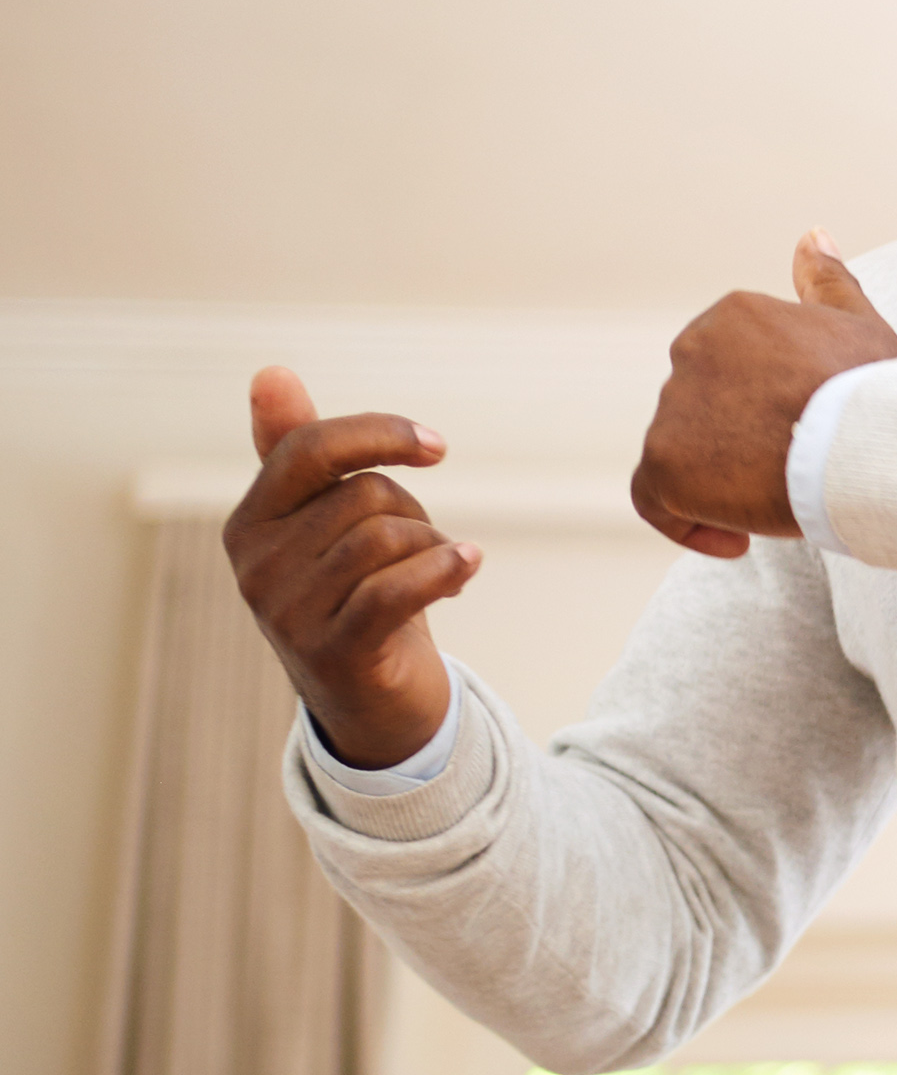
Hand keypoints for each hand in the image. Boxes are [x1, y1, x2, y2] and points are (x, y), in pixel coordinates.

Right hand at [225, 367, 479, 767]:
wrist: (372, 702)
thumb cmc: (354, 595)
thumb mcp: (325, 523)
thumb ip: (301, 452)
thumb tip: (271, 372)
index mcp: (249, 521)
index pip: (310, 447)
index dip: (380, 433)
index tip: (436, 446)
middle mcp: (255, 564)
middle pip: (365, 494)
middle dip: (415, 512)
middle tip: (424, 549)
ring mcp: (287, 612)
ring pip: (387, 537)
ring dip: (433, 549)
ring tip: (435, 574)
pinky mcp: (332, 653)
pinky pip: (395, 589)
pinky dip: (443, 570)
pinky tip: (469, 566)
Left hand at [632, 237, 896, 559]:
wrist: (866, 445)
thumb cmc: (874, 392)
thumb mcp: (859, 326)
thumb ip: (828, 281)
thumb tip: (813, 235)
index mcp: (732, 317)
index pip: (728, 370)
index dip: (763, 407)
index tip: (803, 434)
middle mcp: (689, 351)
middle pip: (704, 412)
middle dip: (741, 443)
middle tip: (796, 470)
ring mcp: (673, 408)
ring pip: (683, 455)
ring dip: (724, 481)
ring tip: (781, 500)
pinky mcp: (664, 463)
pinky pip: (656, 500)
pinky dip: (690, 523)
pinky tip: (738, 538)